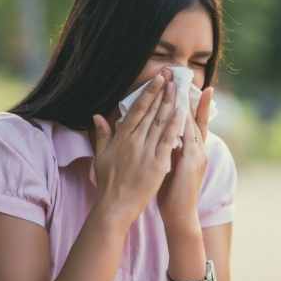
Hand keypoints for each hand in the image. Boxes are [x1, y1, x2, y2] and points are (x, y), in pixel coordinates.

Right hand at [91, 70, 185, 229]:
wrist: (115, 206)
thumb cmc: (108, 182)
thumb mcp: (101, 155)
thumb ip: (102, 134)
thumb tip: (97, 115)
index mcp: (121, 137)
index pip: (137, 109)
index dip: (149, 92)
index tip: (158, 78)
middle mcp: (134, 141)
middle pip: (152, 111)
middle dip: (163, 91)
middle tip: (172, 74)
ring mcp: (147, 151)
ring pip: (161, 122)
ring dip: (171, 103)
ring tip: (179, 87)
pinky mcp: (158, 164)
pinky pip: (169, 141)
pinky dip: (176, 125)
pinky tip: (183, 112)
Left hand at [157, 86, 213, 230]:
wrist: (181, 216)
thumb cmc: (172, 194)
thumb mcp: (168, 166)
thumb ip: (163, 149)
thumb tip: (153, 136)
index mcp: (191, 149)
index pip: (188, 120)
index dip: (186, 101)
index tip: (181, 83)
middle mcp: (197, 148)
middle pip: (192, 116)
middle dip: (187, 95)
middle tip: (181, 74)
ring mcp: (197, 154)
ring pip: (192, 122)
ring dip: (185, 103)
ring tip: (180, 84)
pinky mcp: (193, 161)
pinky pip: (189, 136)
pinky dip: (184, 123)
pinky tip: (179, 109)